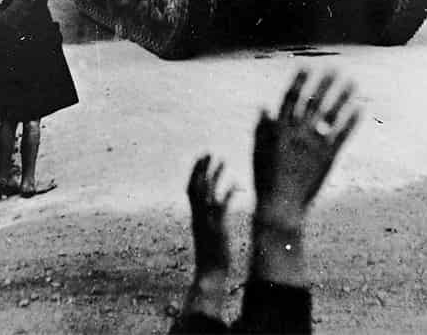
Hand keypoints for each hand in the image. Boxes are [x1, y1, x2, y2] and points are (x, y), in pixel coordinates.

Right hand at [187, 155, 234, 276]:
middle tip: (209, 152)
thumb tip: (214, 208)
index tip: (201, 157)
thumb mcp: (208, 234)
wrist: (209, 274)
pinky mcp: (218, 229)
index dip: (195, 172)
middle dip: (202, 168)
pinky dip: (228, 194)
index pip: (190, 189)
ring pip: (208, 193)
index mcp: (195, 217)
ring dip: (215, 175)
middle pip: (197, 187)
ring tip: (223, 160)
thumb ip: (209, 220)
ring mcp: (207, 222)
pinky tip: (236, 184)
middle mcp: (198, 216)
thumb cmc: (211, 256)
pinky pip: (222, 207)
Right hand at [252, 70, 358, 230]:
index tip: (307, 67)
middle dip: (324, 83)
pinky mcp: (327, 157)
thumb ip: (262, 128)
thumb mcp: (259, 151)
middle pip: (313, 101)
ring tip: (352, 83)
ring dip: (342, 96)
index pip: (291, 99)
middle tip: (334, 68)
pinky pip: (341, 135)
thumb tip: (264, 107)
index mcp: (279, 129)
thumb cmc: (266, 179)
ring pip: (330, 114)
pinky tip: (360, 109)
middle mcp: (297, 132)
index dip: (299, 81)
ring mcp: (313, 144)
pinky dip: (351, 121)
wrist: (280, 207)